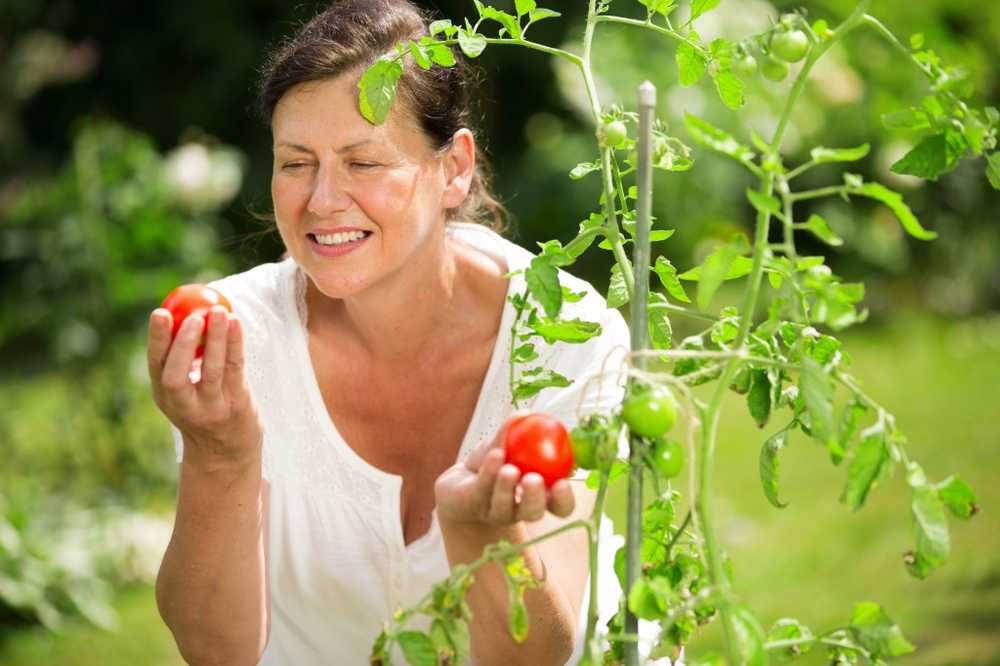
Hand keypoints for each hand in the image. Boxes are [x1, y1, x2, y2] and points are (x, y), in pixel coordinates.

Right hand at [147, 304, 261, 469]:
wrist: (226, 453)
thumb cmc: (204, 409)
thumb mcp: (184, 391)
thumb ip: (182, 359)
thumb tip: (186, 310)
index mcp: (164, 395)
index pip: (156, 365)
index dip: (157, 340)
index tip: (160, 312)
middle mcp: (183, 405)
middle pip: (176, 375)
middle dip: (184, 344)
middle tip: (193, 317)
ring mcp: (211, 408)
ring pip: (212, 371)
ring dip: (216, 340)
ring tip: (219, 312)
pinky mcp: (237, 407)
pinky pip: (236, 371)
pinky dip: (235, 345)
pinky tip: (236, 323)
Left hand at [434, 414, 574, 526]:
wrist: (458, 485)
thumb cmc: (491, 464)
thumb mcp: (505, 446)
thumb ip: (515, 432)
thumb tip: (527, 413)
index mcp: (538, 498)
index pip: (559, 506)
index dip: (564, 499)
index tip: (563, 482)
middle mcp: (519, 510)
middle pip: (533, 513)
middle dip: (535, 498)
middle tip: (533, 479)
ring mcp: (495, 512)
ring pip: (505, 507)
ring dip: (507, 487)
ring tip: (509, 469)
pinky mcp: (473, 506)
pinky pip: (483, 490)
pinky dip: (490, 471)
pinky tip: (494, 455)